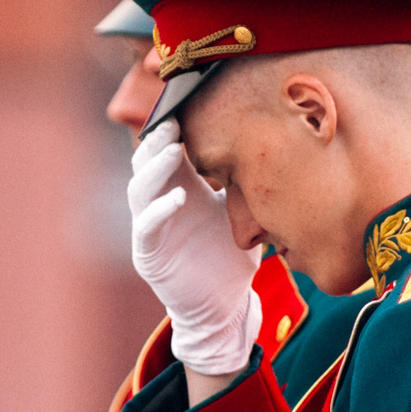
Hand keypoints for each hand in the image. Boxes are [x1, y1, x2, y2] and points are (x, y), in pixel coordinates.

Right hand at [128, 119, 260, 376]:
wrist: (224, 305)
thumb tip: (272, 145)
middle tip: (172, 119)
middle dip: (157, 140)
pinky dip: (159, 211)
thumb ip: (242, 183)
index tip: (186, 105)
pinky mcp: (149, 255)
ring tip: (172, 150)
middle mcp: (160, 204)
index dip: (172, 129)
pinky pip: (146, 228)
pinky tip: (179, 198)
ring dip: (153, 168)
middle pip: (145, 162)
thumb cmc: (232, 258)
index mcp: (180, 189)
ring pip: (138, 190)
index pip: (166, 151)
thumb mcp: (240, 213)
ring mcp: (150, 229)